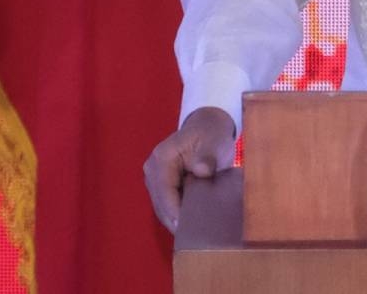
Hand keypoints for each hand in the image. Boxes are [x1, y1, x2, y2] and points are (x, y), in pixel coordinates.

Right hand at [143, 106, 236, 232]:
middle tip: (191, 239)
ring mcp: (156, 179)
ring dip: (176, 220)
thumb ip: (206, 156)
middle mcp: (153, 170)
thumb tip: (202, 170)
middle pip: (161, 203)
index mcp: (162, 158)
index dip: (174, 209)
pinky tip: (190, 227)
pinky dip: (178, 215)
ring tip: (192, 237)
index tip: (185, 227)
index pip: (165, 190)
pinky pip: (168, 204)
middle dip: (174, 220)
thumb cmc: (210, 133)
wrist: (208, 127)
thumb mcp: (213, 141)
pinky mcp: (163, 186)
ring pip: (163, 207)